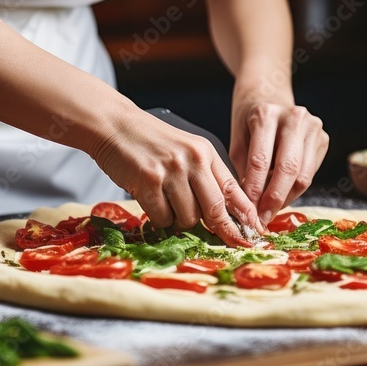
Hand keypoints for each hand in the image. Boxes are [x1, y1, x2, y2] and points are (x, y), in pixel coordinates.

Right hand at [89, 106, 262, 246]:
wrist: (114, 125)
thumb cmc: (150, 143)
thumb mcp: (185, 152)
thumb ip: (205, 178)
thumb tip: (224, 215)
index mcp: (206, 153)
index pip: (233, 190)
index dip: (244, 216)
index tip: (252, 234)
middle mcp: (193, 160)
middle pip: (215, 210)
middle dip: (218, 230)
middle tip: (219, 240)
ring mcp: (171, 170)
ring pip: (188, 218)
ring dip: (178, 220)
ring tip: (166, 201)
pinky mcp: (149, 181)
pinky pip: (162, 218)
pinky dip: (158, 217)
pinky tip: (151, 200)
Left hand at [230, 99, 328, 225]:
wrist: (270, 95)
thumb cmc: (249, 121)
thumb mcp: (237, 140)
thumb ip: (243, 169)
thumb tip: (249, 206)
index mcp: (267, 114)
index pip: (260, 160)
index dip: (253, 190)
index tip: (246, 211)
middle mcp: (295, 117)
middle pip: (288, 169)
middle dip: (273, 199)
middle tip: (261, 219)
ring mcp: (314, 127)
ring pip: (303, 176)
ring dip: (285, 199)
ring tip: (269, 212)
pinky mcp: (324, 139)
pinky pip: (310, 174)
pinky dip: (294, 190)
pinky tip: (280, 197)